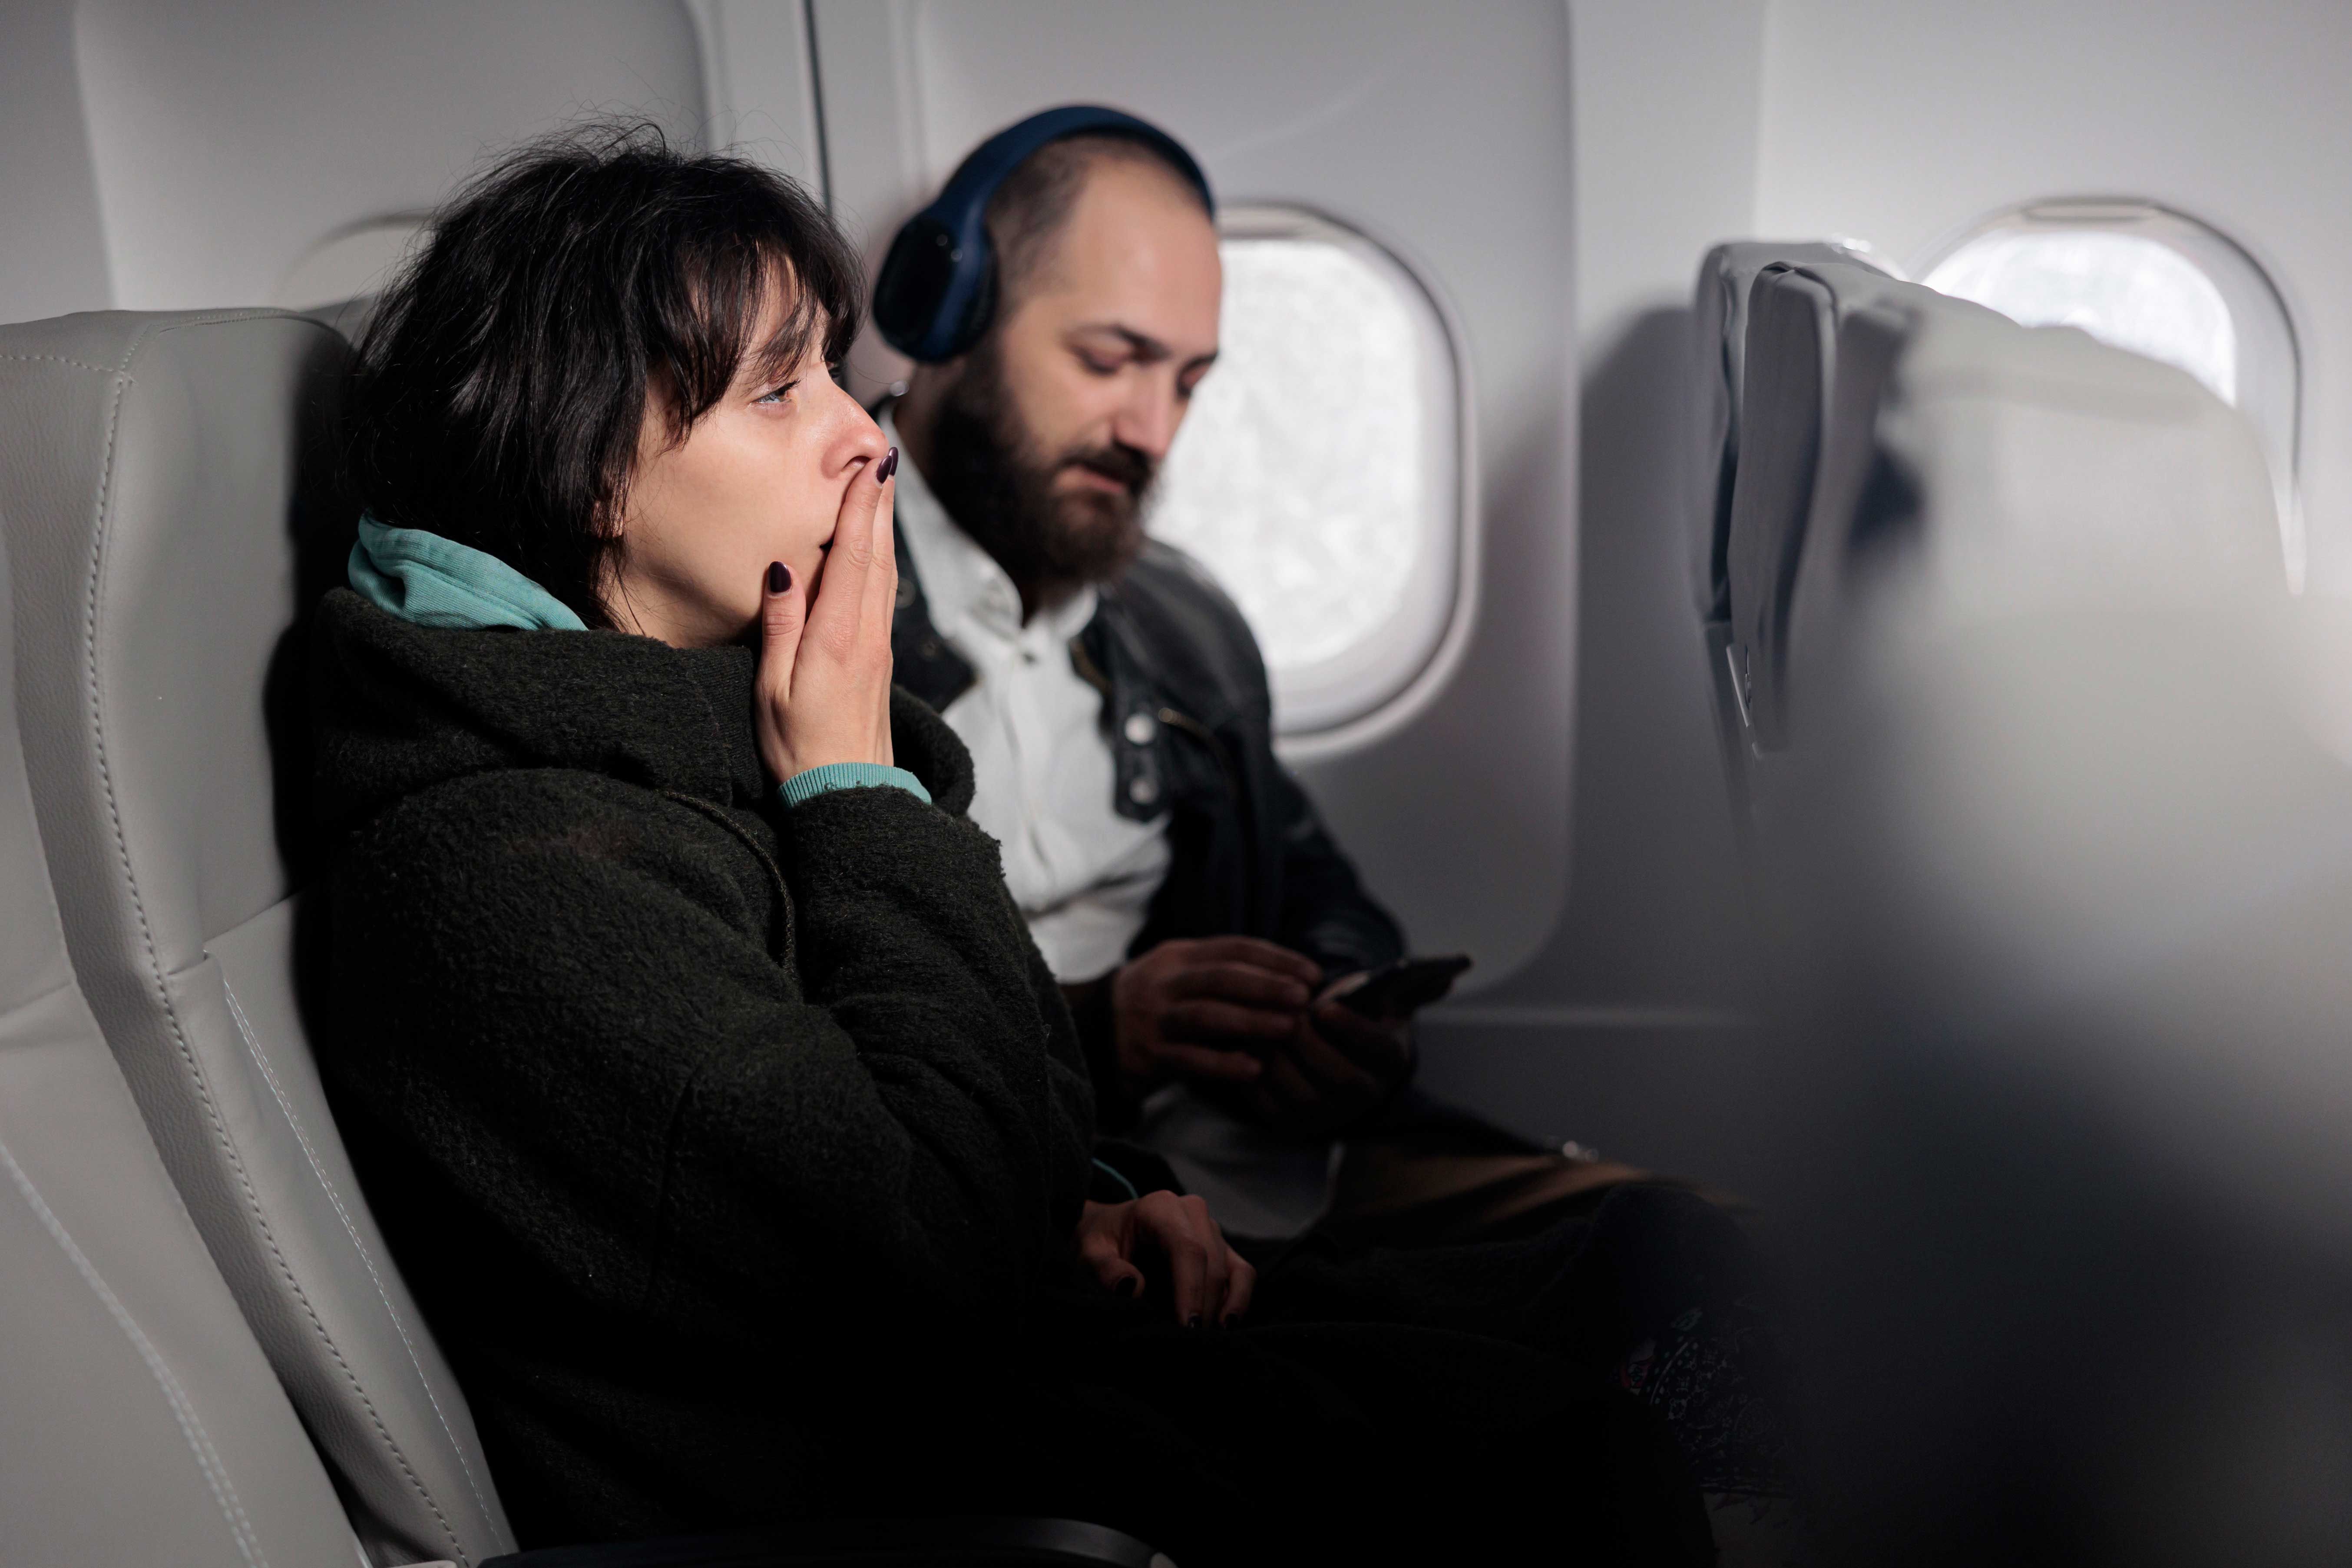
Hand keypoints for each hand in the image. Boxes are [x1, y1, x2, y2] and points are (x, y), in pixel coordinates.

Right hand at [755, 447, 898, 783]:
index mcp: (838, 636)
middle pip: (878, 555)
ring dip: (884, 527)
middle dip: (881, 503)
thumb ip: (779, 625)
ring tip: (883, 487)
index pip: (853, 556)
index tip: (872, 464)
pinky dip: (881, 560)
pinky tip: (875, 548)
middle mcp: (867, 635)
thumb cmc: (800, 747)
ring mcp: (878, 647)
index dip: (862, 507)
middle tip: (885, 456)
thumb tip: (783, 568)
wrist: (848, 794)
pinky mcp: (878, 659)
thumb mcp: (773, 688)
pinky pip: (883, 596)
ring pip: (886, 573)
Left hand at [1075, 1192, 1255, 1327]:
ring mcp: (1211, 1228)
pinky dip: (1238, 1300)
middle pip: (1211, 1263)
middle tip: (1188, 1342)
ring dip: (1220, 1308)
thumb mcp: (1089, 1254)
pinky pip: (1243, 1274)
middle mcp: (1192, 1212)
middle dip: (1203, 1306)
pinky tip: (1224, 1326)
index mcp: (1160, 1207)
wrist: (1110, 1231)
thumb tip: (1131, 1288)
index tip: (1185, 1326)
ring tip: (1203, 1339)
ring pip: (1230, 1270)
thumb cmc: (1101, 1243)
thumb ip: (1105, 1269)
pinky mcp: (1223, 1247)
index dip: (1191, 1289)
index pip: (1187, 1249)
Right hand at [1110, 937, 1324, 1092]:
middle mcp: (1164, 982)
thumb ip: (1225, 972)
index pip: (1233, 949)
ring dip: (1250, 1021)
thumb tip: (1294, 977)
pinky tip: (1253, 1069)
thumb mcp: (1183, 973)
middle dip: (1266, 986)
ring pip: (1205, 1016)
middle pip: (1220, 978)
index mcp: (1178, 956)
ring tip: (1287, 1028)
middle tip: (1303, 998)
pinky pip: (1188, 1060)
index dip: (1276, 959)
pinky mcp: (1147, 1055)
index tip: (1312, 974)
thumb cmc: (1160, 1002)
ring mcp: (1153, 1019)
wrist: (1094, 1033)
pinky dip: (1222, 1064)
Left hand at [1239, 976, 1414, 1138]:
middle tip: (1284, 1017)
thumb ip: (1381, 987)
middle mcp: (1367, 1095)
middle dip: (1309, 1045)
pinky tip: (1246, 1052)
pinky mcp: (1298, 1125)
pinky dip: (1255, 1081)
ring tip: (1259, 1030)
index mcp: (1390, 1060)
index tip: (1325, 1007)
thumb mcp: (1375, 999)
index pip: (1377, 1047)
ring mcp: (1332, 1115)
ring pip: (1305, 1096)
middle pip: (1342, 1078)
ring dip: (1279, 1061)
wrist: (1338, 1058)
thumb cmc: (1352, 1015)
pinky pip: (1274, 1108)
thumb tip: (1403, 974)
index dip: (1352, 1028)